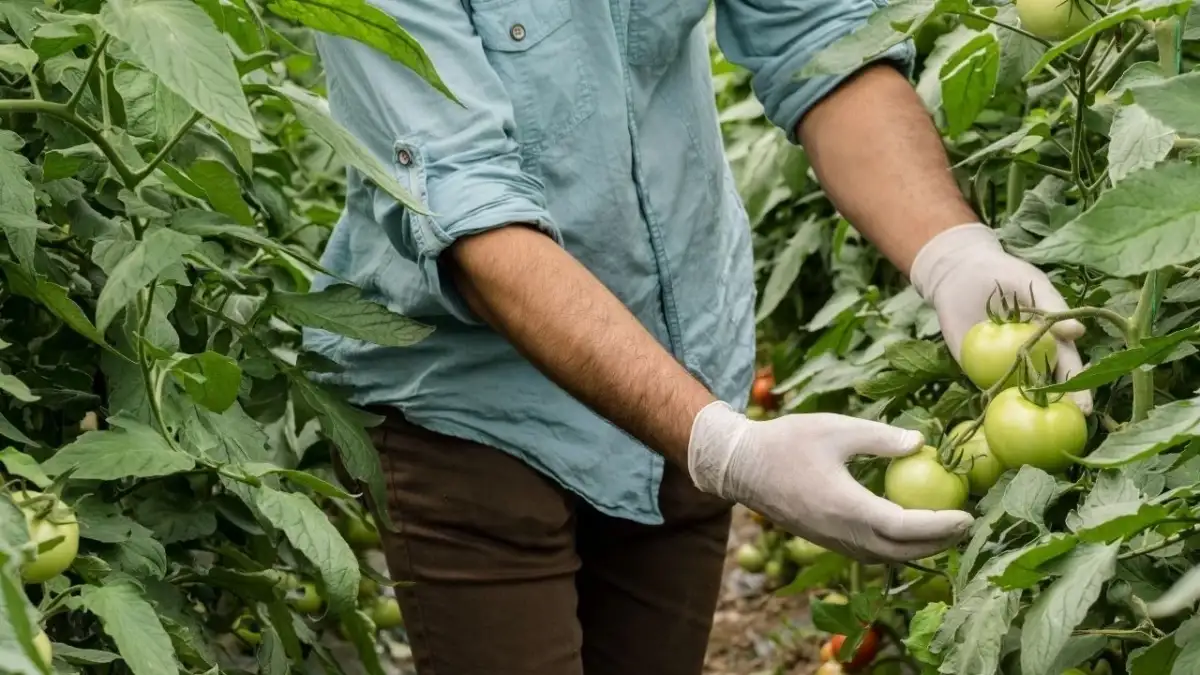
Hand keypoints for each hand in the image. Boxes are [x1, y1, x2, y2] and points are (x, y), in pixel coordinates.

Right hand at [687, 402, 973, 562]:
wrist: (743, 466)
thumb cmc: (787, 441)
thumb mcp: (835, 429)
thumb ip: (880, 438)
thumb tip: (921, 443)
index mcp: (845, 505)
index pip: (903, 526)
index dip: (939, 525)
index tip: (967, 516)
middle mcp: (840, 532)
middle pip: (901, 551)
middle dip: (938, 542)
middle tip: (966, 525)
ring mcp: (832, 540)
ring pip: (885, 557)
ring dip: (918, 549)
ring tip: (944, 530)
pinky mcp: (826, 540)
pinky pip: (869, 553)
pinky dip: (895, 547)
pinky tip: (907, 531)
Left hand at [911, 223, 1091, 413]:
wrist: (958, 272)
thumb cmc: (1004, 275)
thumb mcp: (1032, 285)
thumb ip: (1053, 308)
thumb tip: (1079, 332)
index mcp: (1050, 340)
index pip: (1067, 367)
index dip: (1077, 388)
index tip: (1084, 409)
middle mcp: (1030, 357)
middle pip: (1046, 388)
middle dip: (1056, 410)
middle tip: (1062, 430)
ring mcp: (1001, 364)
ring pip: (1016, 393)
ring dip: (1023, 413)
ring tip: (1031, 434)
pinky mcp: (971, 366)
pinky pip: (982, 386)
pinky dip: (987, 401)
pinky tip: (992, 417)